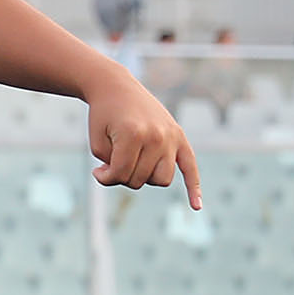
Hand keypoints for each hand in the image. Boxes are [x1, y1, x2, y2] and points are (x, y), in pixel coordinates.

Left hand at [85, 70, 200, 206]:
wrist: (116, 87)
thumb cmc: (103, 116)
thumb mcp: (97, 144)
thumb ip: (111, 169)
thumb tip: (129, 181)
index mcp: (133, 134)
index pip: (121, 174)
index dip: (105, 177)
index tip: (98, 171)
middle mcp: (156, 136)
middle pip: (141, 180)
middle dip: (124, 175)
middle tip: (113, 160)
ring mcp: (170, 136)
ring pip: (162, 179)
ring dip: (146, 177)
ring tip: (134, 162)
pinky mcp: (179, 136)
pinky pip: (191, 167)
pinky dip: (193, 187)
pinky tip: (196, 207)